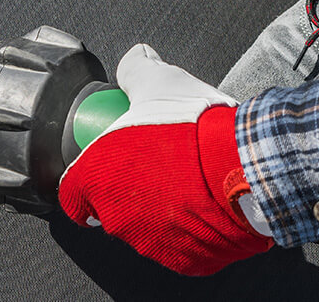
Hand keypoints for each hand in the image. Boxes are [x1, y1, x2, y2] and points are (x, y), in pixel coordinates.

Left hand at [59, 44, 272, 275]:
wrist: (245, 162)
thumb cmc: (195, 128)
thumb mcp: (157, 80)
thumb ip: (136, 70)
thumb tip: (135, 58)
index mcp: (97, 178)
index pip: (73, 192)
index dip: (88, 176)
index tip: (105, 165)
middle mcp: (117, 218)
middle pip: (112, 207)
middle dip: (130, 186)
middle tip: (155, 162)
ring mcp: (151, 243)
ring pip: (146, 226)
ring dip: (158, 206)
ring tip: (185, 178)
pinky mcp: (186, 261)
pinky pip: (180, 244)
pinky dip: (188, 227)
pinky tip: (203, 200)